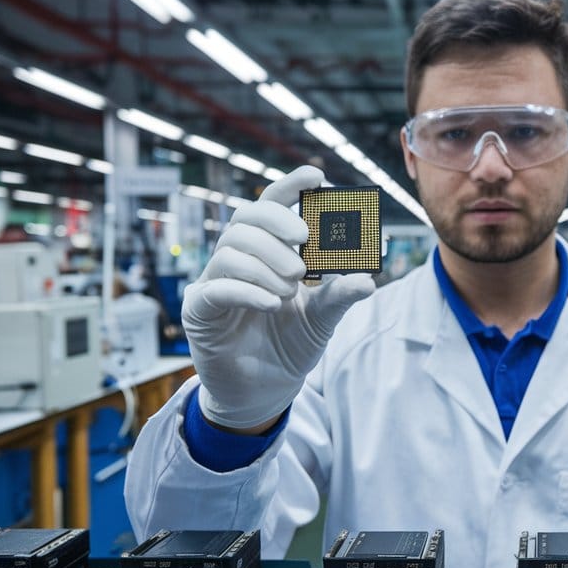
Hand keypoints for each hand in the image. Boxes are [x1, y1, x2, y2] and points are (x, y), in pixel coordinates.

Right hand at [182, 166, 375, 430]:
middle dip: (277, 222)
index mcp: (266, 252)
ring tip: (292, 288)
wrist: (264, 391)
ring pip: (231, 249)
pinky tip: (273, 303)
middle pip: (245, 218)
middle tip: (305, 240)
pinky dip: (248, 290)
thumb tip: (368, 279)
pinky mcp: (199, 312)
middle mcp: (237, 260)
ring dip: (267, 262)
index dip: (291, 187)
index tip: (317, 175)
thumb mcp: (322, 318)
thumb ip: (340, 295)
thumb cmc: (289, 346)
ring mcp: (214, 283)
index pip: (272, 206)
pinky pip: (216, 288)